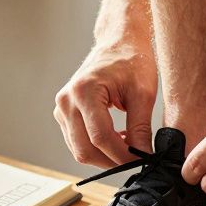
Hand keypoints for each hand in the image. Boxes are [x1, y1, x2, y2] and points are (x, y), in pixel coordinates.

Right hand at [54, 41, 157, 167]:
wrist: (118, 43)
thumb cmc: (131, 61)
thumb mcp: (143, 94)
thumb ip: (141, 128)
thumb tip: (144, 156)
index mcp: (84, 91)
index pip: (100, 137)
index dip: (122, 156)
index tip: (142, 161)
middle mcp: (67, 101)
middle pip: (85, 149)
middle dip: (112, 161)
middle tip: (136, 160)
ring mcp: (62, 108)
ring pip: (80, 150)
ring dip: (104, 156)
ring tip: (129, 146)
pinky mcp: (64, 114)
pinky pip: (78, 142)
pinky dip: (97, 148)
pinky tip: (116, 139)